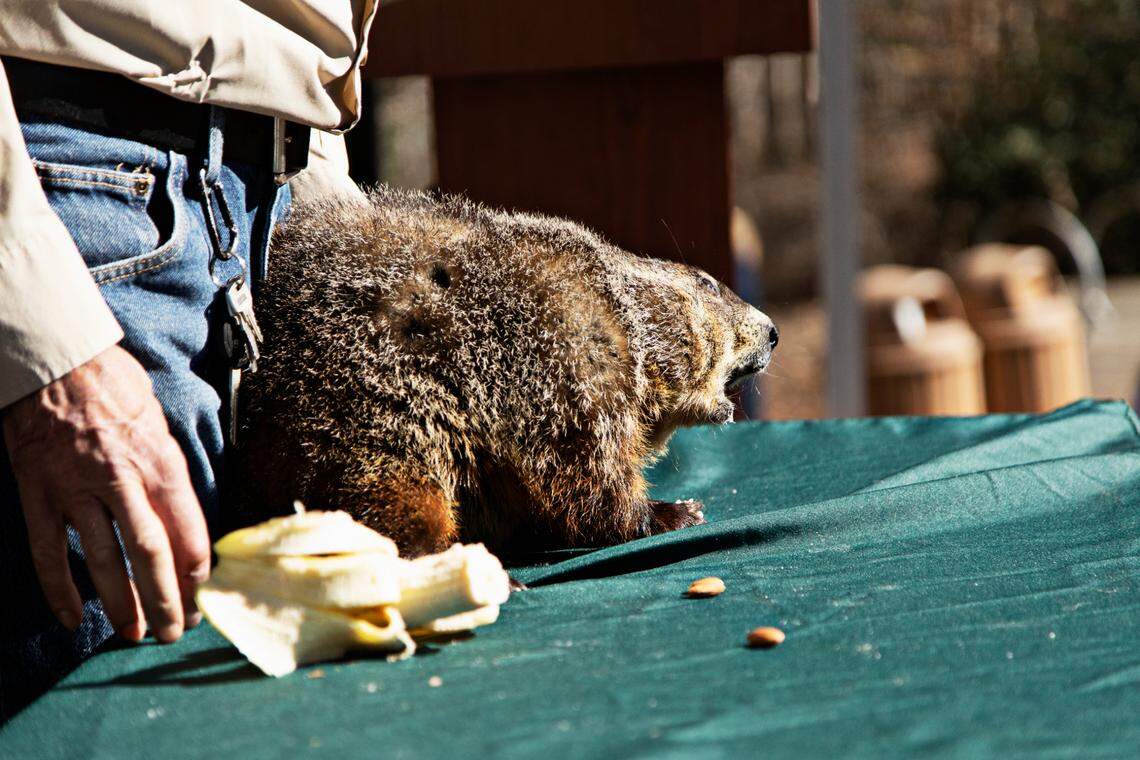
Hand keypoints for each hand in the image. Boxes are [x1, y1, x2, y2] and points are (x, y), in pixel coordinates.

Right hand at [2, 345, 209, 642]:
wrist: (55, 360)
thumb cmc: (114, 385)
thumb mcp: (159, 422)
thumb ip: (169, 471)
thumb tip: (186, 518)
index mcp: (161, 461)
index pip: (188, 529)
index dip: (198, 571)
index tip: (206, 598)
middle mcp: (123, 478)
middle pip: (152, 552)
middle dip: (166, 599)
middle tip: (175, 632)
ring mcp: (76, 488)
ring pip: (104, 559)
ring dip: (122, 603)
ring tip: (135, 634)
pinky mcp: (38, 492)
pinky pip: (49, 551)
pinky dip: (59, 589)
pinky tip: (73, 618)